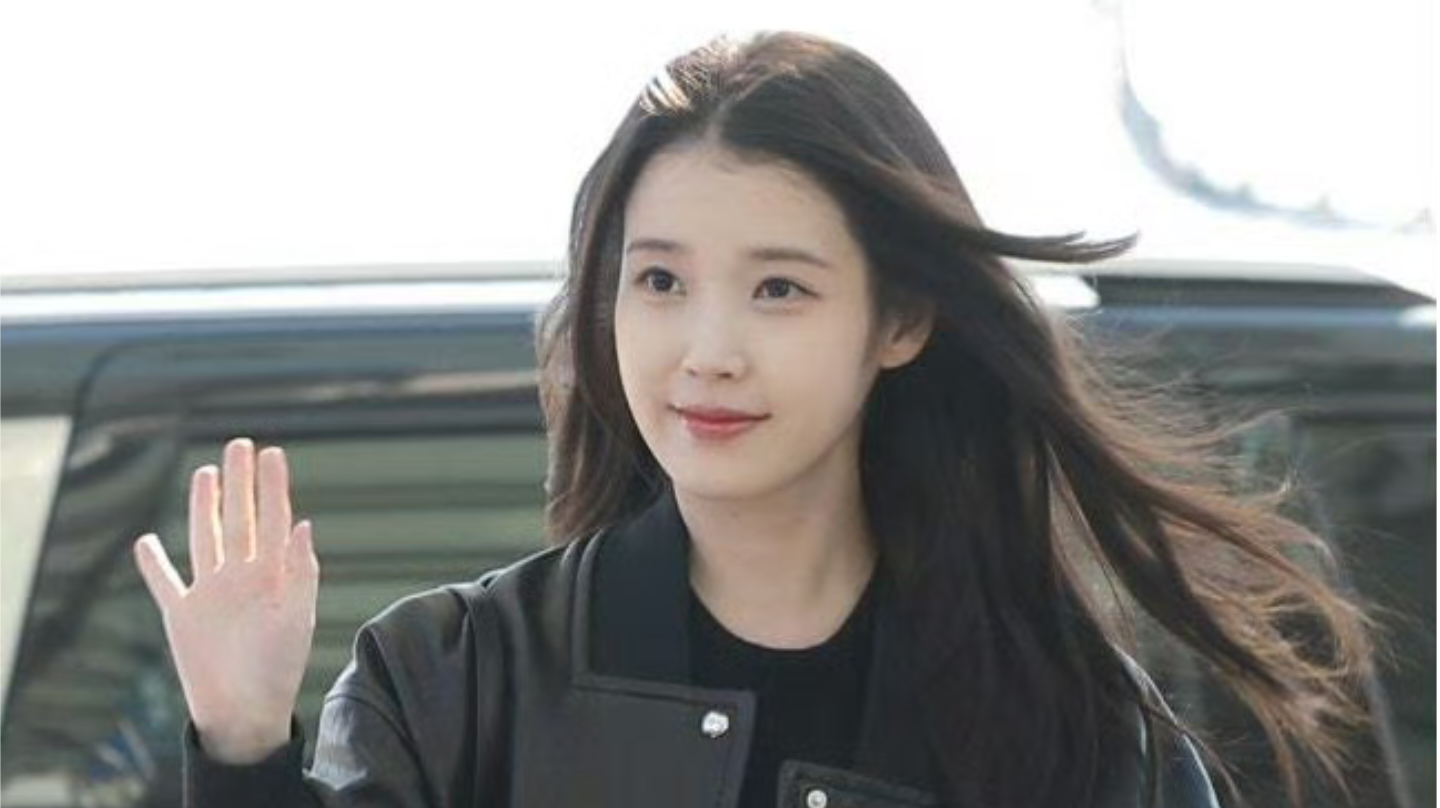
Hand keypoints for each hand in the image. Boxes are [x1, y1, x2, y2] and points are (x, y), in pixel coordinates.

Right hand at [133, 438, 318, 763]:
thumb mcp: (296, 618)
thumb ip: (301, 571)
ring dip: (204, 506)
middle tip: (240, 446)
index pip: (272, 519)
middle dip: (240, 483)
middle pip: (238, 518)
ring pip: (205, 538)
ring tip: (205, 473)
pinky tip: (144, 541)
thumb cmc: (278, 668)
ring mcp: (209, 593)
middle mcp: (239, 577)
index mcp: (271, 575)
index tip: (273, 453)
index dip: (273, 486)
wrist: (244, 712)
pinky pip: (164, 583)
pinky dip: (152, 563)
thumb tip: (304, 524)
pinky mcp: (182, 616)